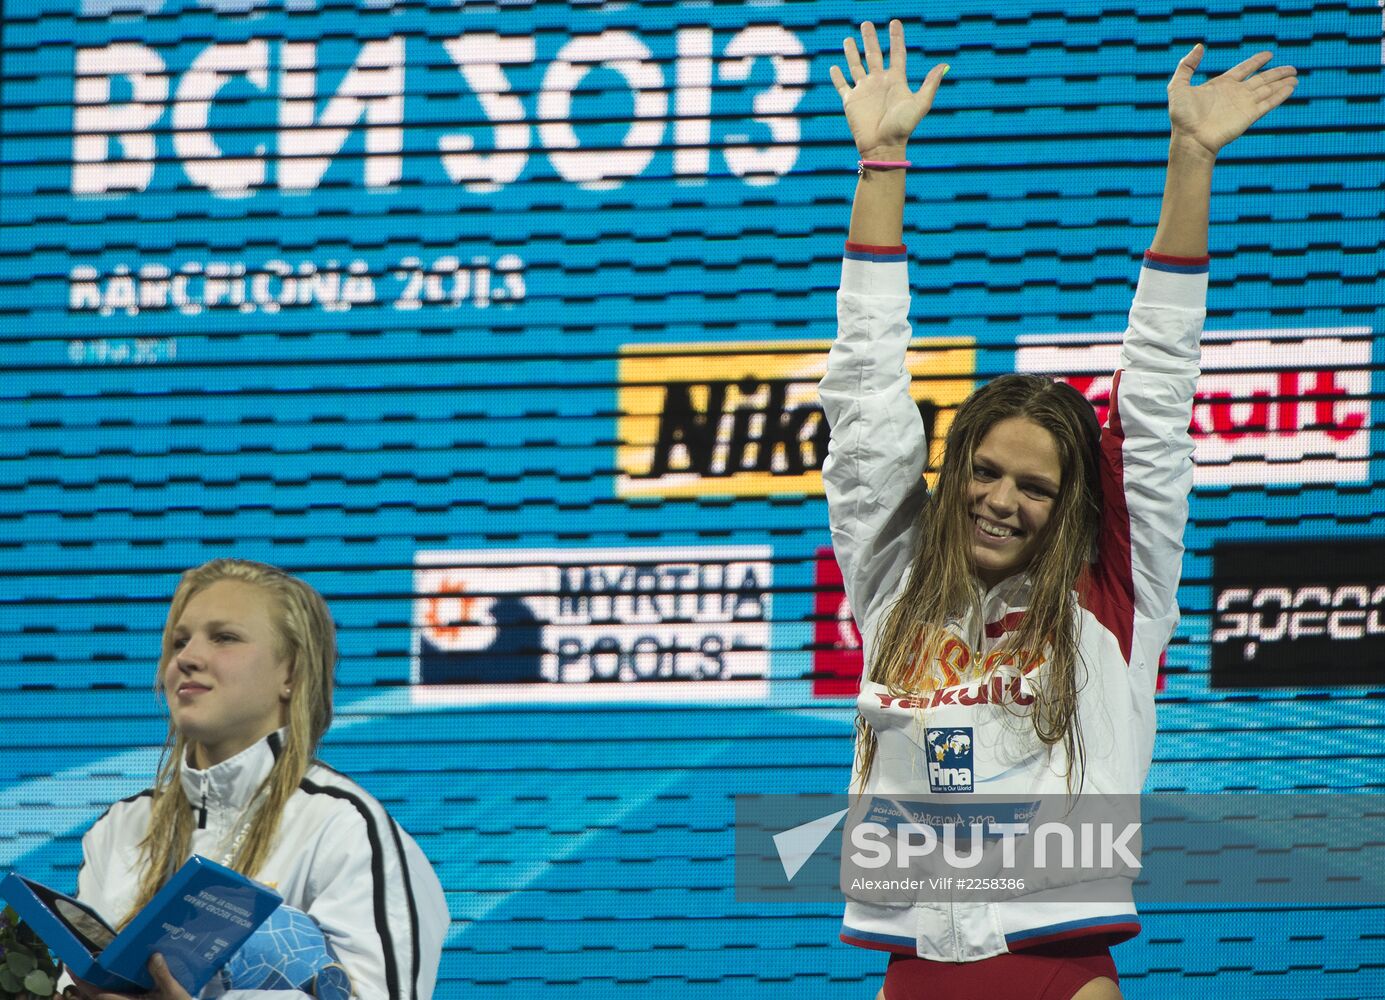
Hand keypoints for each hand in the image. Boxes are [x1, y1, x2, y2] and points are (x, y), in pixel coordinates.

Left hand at [66, 955, 191, 999]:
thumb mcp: (173, 992)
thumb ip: (162, 975)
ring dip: (87, 994)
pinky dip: (100, 995)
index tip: (73, 968)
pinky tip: (101, 988)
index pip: (100, 995)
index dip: (85, 983)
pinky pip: (111, 999)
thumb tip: (153, 955)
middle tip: (73, 969)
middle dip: (81, 988)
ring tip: (78, 981)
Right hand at [828, 19, 947, 158]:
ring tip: (848, 39)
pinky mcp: (851, 102)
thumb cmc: (903, 128)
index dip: (896, 38)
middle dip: (870, 39)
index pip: (896, 53)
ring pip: (856, 66)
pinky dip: (837, 77)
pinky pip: (842, 86)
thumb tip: (944, 64)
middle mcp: (879, 82)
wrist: (883, 147)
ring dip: (852, 53)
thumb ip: (931, 84)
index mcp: (896, 80)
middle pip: (873, 54)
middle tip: (866, 24)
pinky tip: (834, 67)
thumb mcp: (920, 104)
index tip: (894, 22)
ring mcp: (864, 91)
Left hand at [1167, 43, 1296, 157]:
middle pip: (1261, 79)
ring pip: (1268, 89)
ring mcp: (1244, 104)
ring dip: (1282, 82)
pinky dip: (1281, 94)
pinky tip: (1292, 87)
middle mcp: (1235, 94)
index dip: (1256, 61)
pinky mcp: (1250, 115)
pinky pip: (1269, 102)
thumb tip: (1199, 46)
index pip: (1244, 69)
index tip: (1269, 54)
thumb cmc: (1182, 116)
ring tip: (1295, 76)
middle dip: (1277, 73)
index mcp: (1221, 85)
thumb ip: (1187, 66)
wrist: (1190, 138)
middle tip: (1292, 68)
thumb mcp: (1178, 86)